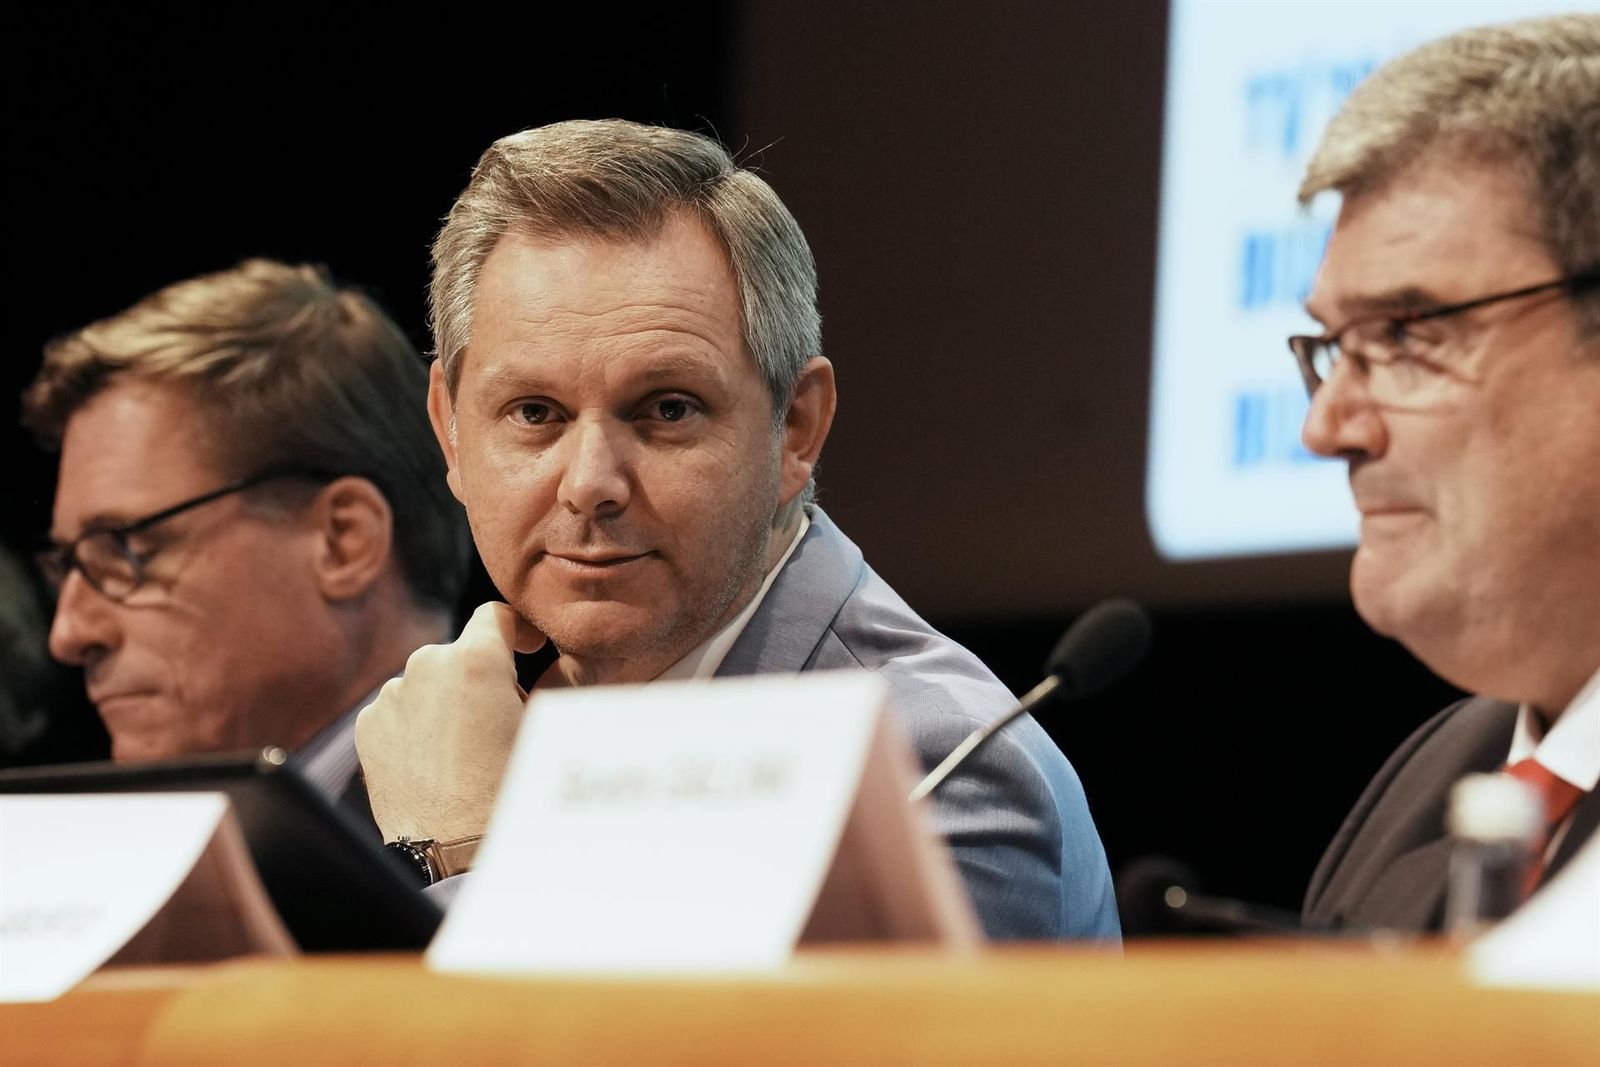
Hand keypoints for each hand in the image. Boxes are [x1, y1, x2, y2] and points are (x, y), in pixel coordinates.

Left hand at [356, 602, 545, 843]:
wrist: (454, 855)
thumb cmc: (510, 792)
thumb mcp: (546, 730)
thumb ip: (555, 680)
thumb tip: (563, 661)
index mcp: (474, 659)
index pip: (496, 615)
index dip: (518, 629)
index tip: (529, 649)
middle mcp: (424, 666)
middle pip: (460, 653)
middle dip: (482, 676)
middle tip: (502, 718)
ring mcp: (390, 697)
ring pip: (427, 683)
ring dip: (447, 700)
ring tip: (466, 748)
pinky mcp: (367, 728)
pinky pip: (400, 710)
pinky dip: (418, 724)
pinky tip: (437, 760)